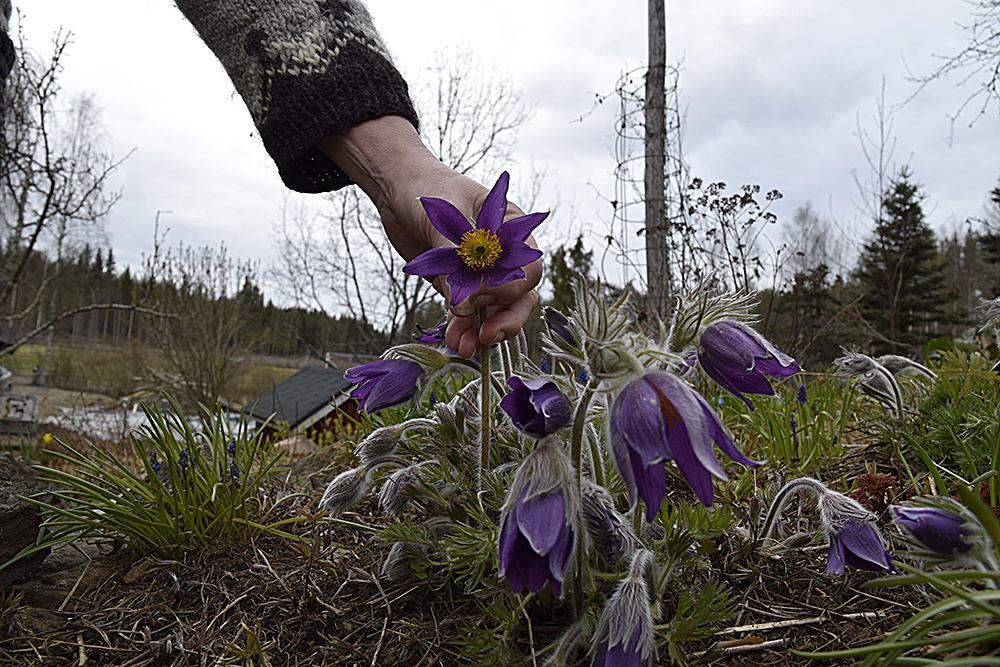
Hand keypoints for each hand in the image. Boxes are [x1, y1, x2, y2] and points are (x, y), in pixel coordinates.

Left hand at [319, 116, 540, 357]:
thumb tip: (462, 305)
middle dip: (506, 319)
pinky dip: (462, 328)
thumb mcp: (444, 215)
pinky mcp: (457, 285)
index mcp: (512, 228)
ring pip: (494, 310)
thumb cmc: (426, 188)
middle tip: (486, 336)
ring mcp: (480, 272)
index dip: (510, 287)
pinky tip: (454, 340)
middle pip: (520, 295)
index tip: (480, 295)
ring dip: (481, 330)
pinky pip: (467, 313)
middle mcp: (502, 254)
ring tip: (463, 347)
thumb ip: (454, 258)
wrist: (395, 189)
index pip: (528, 267)